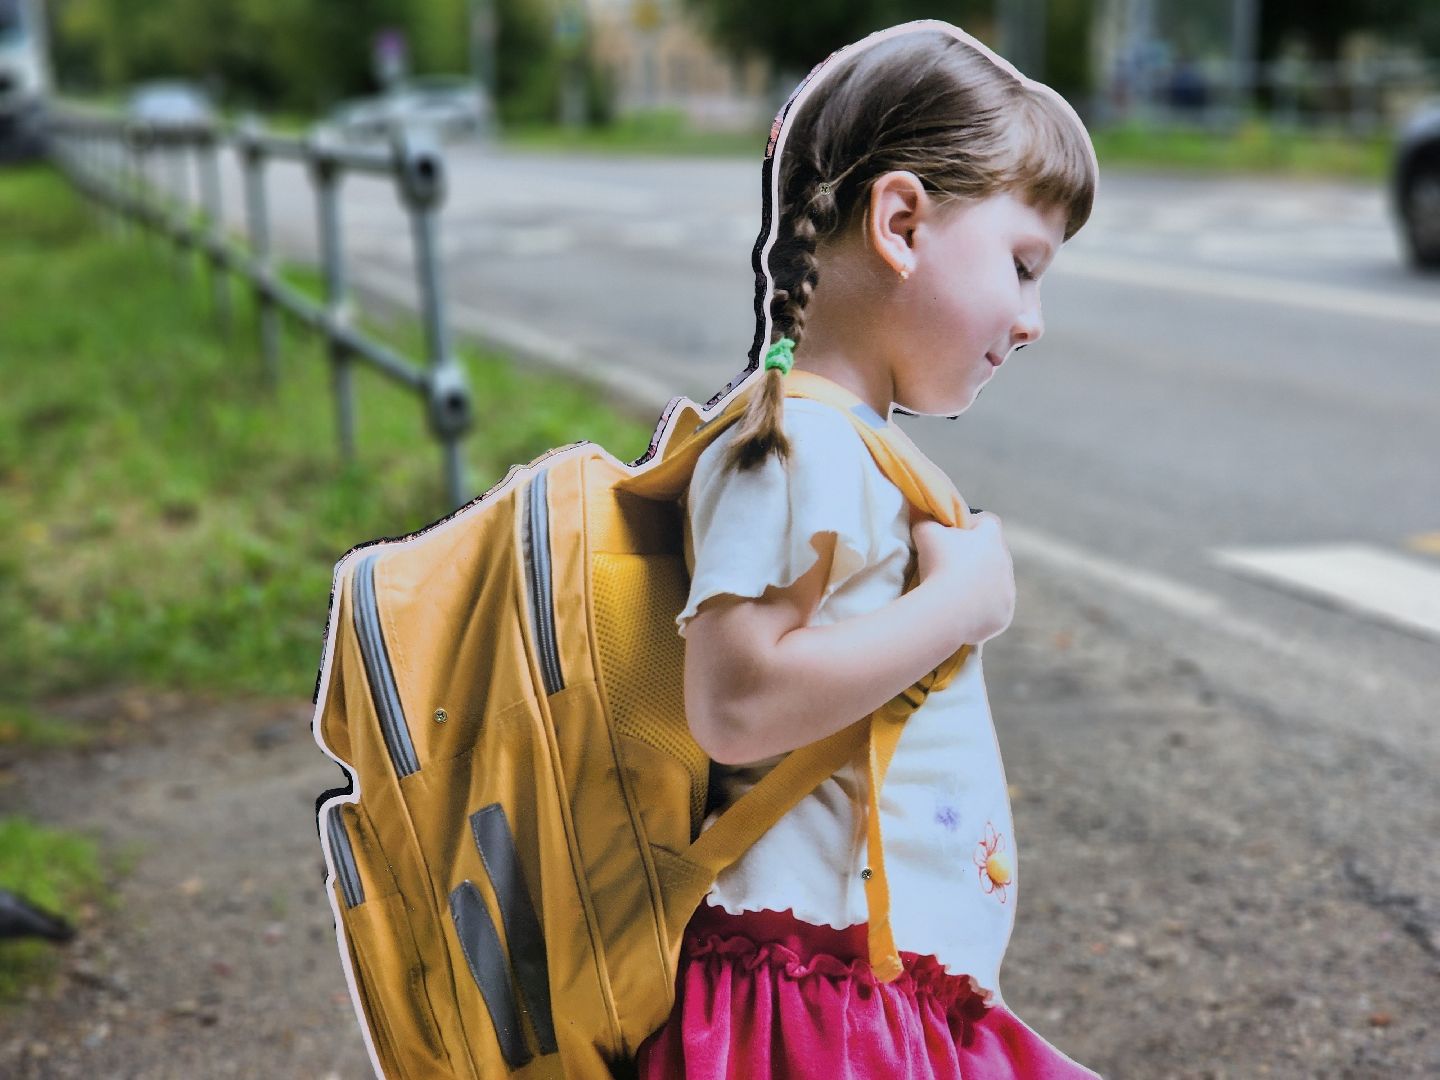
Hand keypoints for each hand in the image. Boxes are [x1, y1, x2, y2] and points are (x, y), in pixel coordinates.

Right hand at [910, 506, 1015, 643]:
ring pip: (996, 583)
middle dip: (976, 557)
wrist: (947, 611)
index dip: (971, 524)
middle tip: (951, 565)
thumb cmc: (937, 564)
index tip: (954, 533)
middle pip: (993, 554)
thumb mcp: (925, 532)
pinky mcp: (1004, 616)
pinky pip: (995, 609)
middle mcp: (1005, 562)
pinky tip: (963, 611)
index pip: (987, 521)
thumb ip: (927, 521)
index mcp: (991, 538)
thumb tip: (924, 518)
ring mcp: (1008, 591)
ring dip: (981, 584)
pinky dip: (981, 609)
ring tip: (956, 592)